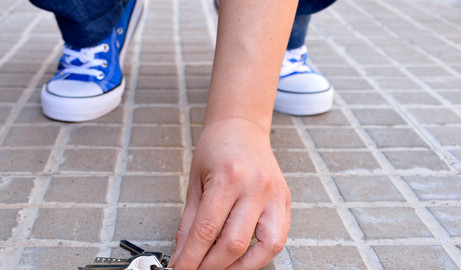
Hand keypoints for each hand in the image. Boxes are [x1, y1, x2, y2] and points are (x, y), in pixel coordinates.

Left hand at [168, 118, 290, 269]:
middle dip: (211, 266)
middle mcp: (256, 187)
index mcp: (229, 177)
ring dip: (240, 267)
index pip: (207, 230)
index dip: (191, 258)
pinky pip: (277, 240)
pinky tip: (242, 259)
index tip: (180, 269)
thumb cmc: (217, 148)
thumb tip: (182, 254)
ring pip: (265, 247)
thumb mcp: (195, 182)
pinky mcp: (285, 202)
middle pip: (235, 243)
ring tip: (220, 269)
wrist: (242, 127)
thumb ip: (189, 222)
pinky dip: (259, 256)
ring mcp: (275, 195)